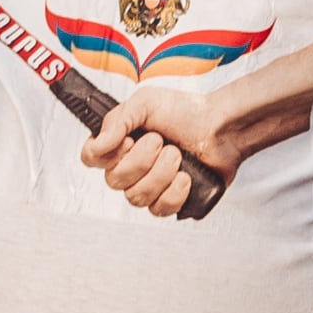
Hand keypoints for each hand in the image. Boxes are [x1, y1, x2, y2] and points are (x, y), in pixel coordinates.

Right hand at [81, 37, 312, 220]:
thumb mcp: (144, 103)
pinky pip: (159, 209)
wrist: (221, 128)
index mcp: (119, 142)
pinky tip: (185, 177)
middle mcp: (130, 167)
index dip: (106, 155)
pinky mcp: (171, 201)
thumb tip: (97, 144)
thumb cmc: (185, 112)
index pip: (90, 158)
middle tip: (161, 142)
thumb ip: (115, 121)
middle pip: (114, 181)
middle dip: (142, 161)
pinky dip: (174, 193)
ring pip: (136, 197)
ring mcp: (150, 186)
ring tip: (178, 156)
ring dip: (160, 174)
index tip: (128, 140)